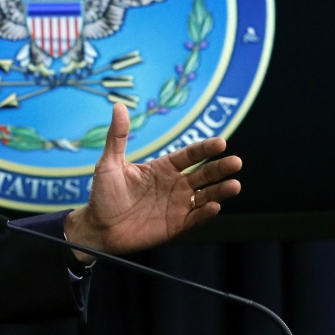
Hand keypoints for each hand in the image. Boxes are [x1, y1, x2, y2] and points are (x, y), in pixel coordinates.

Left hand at [64, 103, 241, 260]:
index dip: (205, 149)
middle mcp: (174, 185)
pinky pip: (195, 218)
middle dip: (220, 168)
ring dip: (220, 191)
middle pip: (203, 174)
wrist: (98, 227)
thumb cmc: (103, 194)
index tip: (221, 143)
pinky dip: (206, 213)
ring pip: (205, 195)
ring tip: (234, 185)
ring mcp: (177, 205)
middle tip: (235, 162)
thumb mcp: (109, 163)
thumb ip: (117, 136)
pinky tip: (214, 206)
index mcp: (161, 168)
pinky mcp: (176, 225)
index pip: (189, 155)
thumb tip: (118, 107)